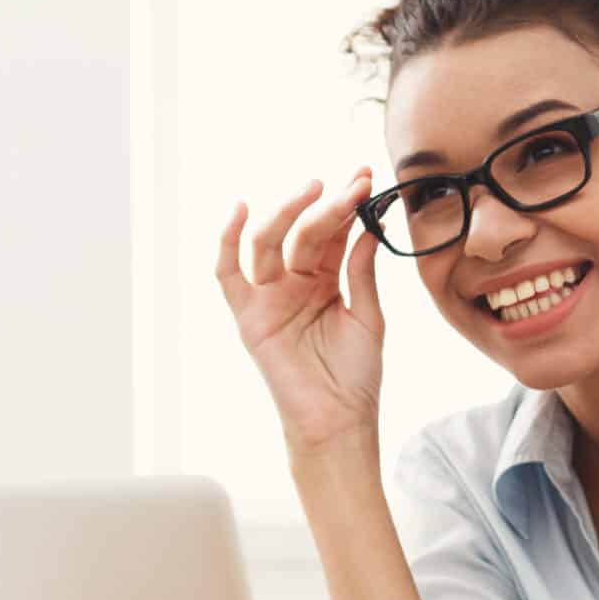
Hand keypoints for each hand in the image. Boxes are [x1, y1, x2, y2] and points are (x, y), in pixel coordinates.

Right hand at [215, 168, 386, 456]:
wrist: (338, 421)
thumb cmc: (354, 377)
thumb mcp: (368, 316)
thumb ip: (362, 271)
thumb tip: (371, 225)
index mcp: (326, 281)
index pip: (333, 233)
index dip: (348, 205)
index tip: (366, 178)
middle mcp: (295, 283)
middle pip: (304, 232)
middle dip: (327, 204)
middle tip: (351, 183)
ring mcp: (269, 297)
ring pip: (270, 243)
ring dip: (288, 212)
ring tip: (314, 190)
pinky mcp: (248, 316)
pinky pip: (229, 274)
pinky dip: (228, 241)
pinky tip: (239, 210)